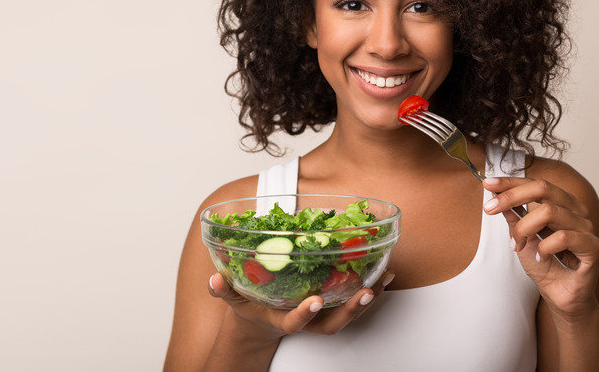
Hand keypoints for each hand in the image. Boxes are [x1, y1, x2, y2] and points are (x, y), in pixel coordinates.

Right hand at [207, 271, 393, 337]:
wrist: (260, 324)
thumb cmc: (249, 308)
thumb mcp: (232, 300)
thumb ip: (223, 291)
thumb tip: (213, 280)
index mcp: (281, 319)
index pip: (294, 322)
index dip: (305, 314)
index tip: (315, 302)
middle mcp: (305, 321)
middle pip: (332, 324)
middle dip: (350, 311)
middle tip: (364, 293)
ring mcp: (320, 317)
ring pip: (347, 314)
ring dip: (367, 299)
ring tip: (383, 280)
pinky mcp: (331, 307)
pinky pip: (352, 301)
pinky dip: (371, 289)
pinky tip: (385, 274)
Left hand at [483, 176, 598, 320]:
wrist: (561, 298)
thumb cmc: (545, 267)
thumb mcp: (521, 238)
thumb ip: (513, 216)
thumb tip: (495, 193)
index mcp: (561, 204)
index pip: (535, 184)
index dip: (510, 182)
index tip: (487, 184)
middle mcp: (576, 211)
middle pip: (543, 188)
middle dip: (511, 196)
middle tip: (490, 208)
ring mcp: (586, 227)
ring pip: (549, 212)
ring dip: (525, 229)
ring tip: (519, 246)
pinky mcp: (593, 246)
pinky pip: (564, 236)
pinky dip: (544, 248)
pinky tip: (540, 258)